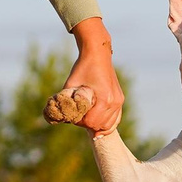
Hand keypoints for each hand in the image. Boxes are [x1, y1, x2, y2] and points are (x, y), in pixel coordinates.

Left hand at [63, 18, 123, 132]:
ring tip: (87, 121)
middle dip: (88, 125)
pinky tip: (99, 126)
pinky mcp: (119, 99)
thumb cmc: (82, 68)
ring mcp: (119, 101)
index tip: (73, 115)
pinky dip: (107, 124)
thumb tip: (61, 116)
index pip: (91, 122)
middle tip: (79, 117)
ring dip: (97, 126)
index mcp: (104, 99)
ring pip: (109, 125)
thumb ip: (67, 101)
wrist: (98, 54)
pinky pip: (116, 119)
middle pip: (100, 126)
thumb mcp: (71, 85)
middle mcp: (114, 102)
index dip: (80, 122)